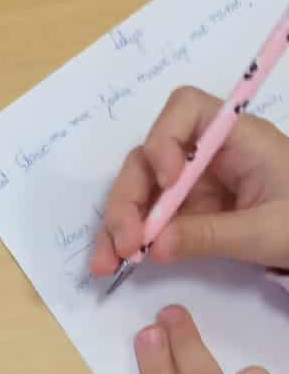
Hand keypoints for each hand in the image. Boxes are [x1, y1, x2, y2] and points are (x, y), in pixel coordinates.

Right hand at [91, 86, 288, 275]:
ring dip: (117, 223)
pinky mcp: (185, 211)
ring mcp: (191, 183)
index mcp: (236, 137)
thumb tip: (154, 247)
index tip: (168, 182)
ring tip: (108, 263)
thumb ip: (210, 235)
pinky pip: (146, 218)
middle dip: (129, 197)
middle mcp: (206, 153)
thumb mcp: (264, 231)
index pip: (186, 109)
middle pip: (149, 156)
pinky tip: (113, 263)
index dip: (166, 139)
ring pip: (139, 188)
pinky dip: (126, 239)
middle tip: (126, 243)